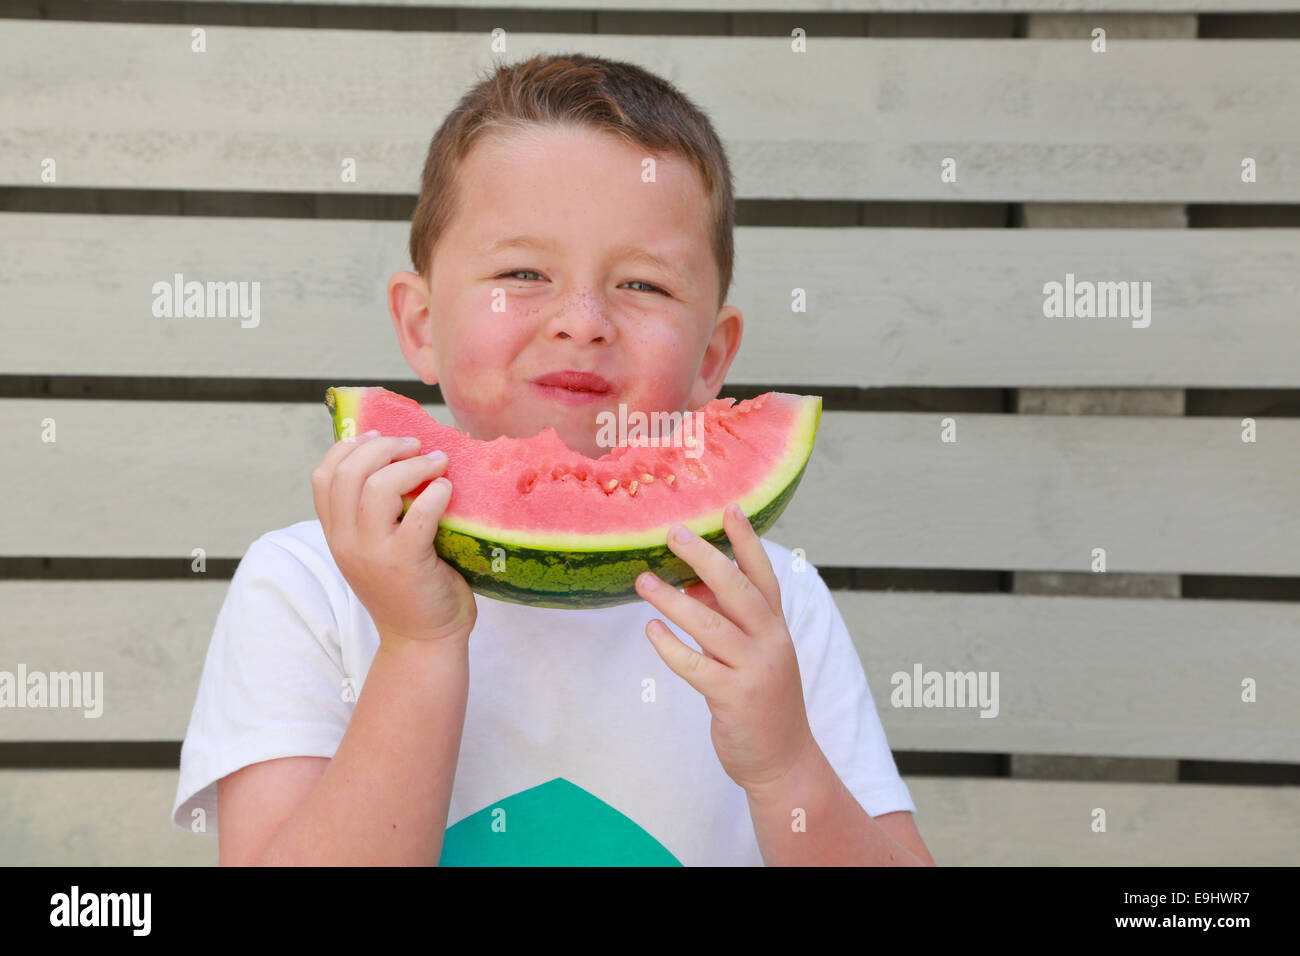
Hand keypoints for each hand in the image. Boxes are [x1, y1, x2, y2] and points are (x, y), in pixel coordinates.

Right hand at [311, 430, 476, 649]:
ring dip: (412, 465)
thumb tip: (400, 459)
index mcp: (337, 535)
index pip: (323, 477)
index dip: (348, 447)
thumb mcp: (377, 549)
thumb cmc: (410, 589)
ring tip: (438, 462)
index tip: (378, 436)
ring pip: (378, 487)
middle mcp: (347, 542)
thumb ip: (375, 514)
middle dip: (384, 447)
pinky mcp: (407, 563)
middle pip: (349, 473)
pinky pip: (417, 515)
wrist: (423, 642)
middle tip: (416, 445)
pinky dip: (434, 493)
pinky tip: (447, 489)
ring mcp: (374, 554)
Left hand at [635, 502, 814, 795]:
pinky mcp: (734, 698)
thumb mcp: (752, 652)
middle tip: (673, 533)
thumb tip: (689, 584)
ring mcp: (754, 670)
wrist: (783, 759)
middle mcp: (770, 642)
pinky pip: (696, 666)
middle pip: (738, 589)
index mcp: (775, 626)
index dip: (747, 541)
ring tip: (643, 581)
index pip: (763, 574)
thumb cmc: (761, 698)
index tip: (729, 508)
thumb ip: (726, 619)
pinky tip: (651, 630)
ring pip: (711, 625)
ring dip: (674, 600)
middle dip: (705, 557)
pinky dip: (671, 646)